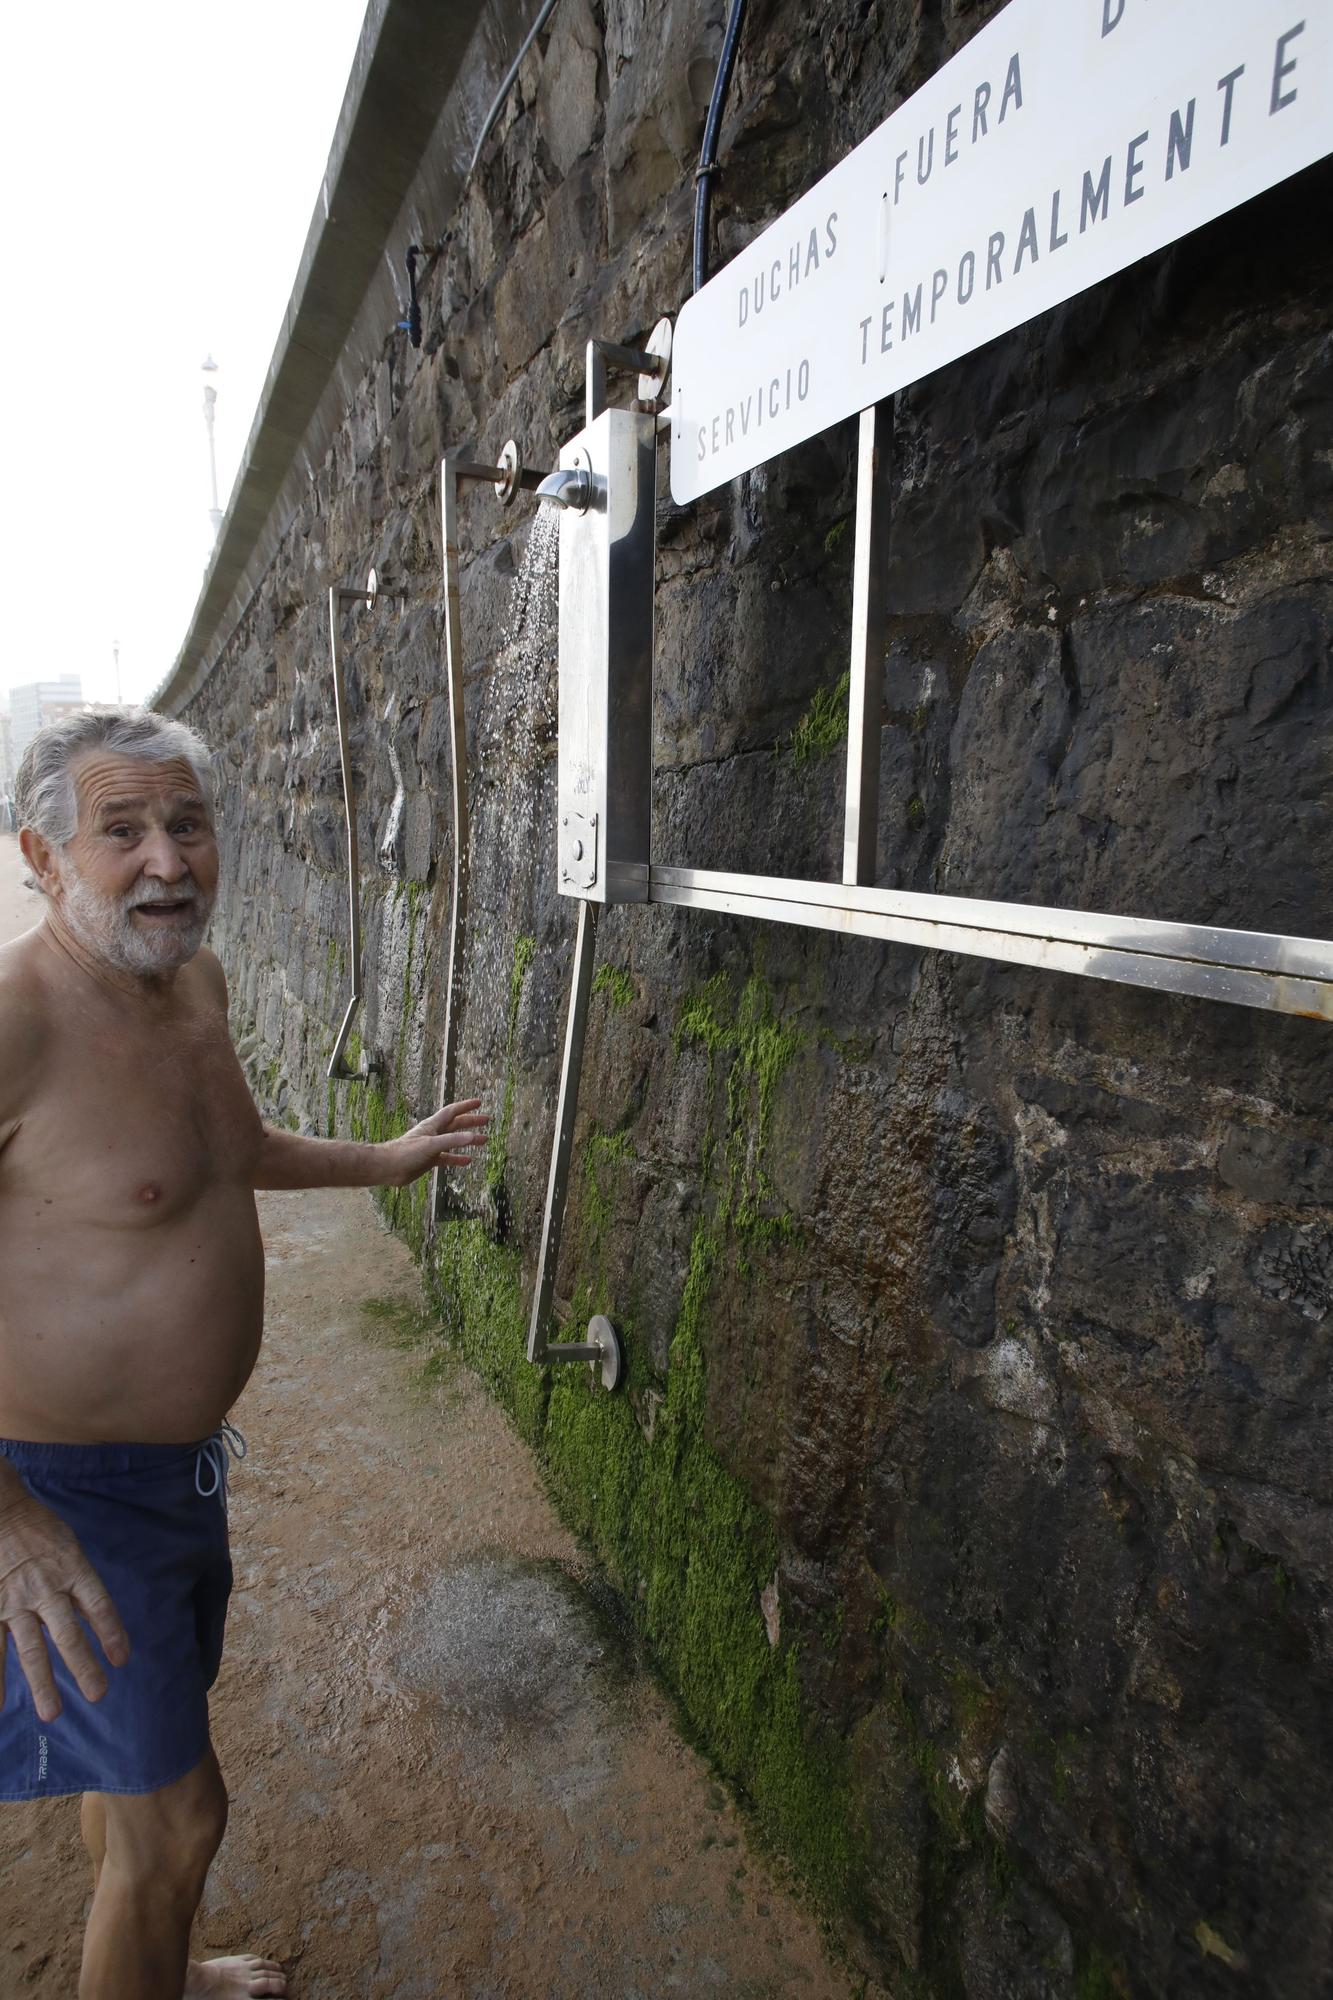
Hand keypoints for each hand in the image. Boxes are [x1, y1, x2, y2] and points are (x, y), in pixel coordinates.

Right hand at [0, 1494, 129, 1721]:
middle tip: (98, 1694)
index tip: (121, 1659)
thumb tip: (97, 1621)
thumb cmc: (40, 1531)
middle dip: (83, 1666)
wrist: (0, 1512)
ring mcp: (14, 1601)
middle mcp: (45, 1589)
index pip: (98, 1605)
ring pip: (30, 1649)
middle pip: (67, 1634)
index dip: (111, 1632)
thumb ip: (79, 1588)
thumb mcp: (69, 1550)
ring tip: (52, 1714)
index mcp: (72, 1570)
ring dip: (42, 1683)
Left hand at [381, 1098, 489, 1186]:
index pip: (452, 1112)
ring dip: (468, 1140)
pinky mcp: (429, 1160)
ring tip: (483, 1140)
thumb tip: (472, 1137)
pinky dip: (458, 1158)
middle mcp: (433, 1134)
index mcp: (432, 1125)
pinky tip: (468, 1161)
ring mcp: (432, 1147)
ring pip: (454, 1141)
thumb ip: (452, 1141)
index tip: (479, 1102)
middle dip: (471, 1122)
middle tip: (486, 1120)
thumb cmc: (406, 1152)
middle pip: (456, 1125)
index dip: (465, 1106)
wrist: (389, 1167)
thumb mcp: (431, 1144)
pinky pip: (447, 1158)